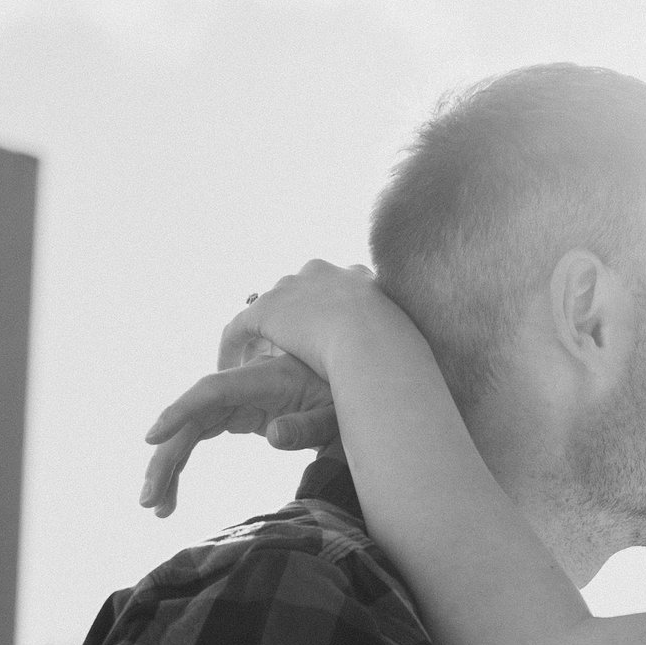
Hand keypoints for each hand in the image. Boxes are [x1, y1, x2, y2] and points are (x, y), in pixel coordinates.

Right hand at [140, 352, 338, 517]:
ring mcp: (237, 400)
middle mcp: (241, 387)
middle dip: (166, 459)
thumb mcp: (336, 415)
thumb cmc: (348, 399)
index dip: (179, 412)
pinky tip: (172, 496)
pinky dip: (184, 463)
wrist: (358, 383)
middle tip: (149, 502)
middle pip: (190, 419)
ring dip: (169, 468)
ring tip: (158, 508)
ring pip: (189, 431)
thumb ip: (308, 427)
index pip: (210, 392)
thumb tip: (273, 437)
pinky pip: (201, 435)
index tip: (151, 439)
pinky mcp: (240, 414)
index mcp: (261, 380)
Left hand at [219, 259, 411, 378]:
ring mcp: (293, 288)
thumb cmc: (399, 353)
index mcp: (358, 278)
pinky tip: (230, 370)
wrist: (374, 342)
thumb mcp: (411, 343)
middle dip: (291, 318)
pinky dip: (233, 348)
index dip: (327, 313)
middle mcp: (323, 274)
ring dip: (263, 335)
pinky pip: (241, 328)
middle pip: (298, 291)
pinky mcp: (267, 310)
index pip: (334, 289)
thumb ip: (404, 347)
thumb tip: (415, 366)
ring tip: (255, 362)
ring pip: (268, 308)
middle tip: (285, 349)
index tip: (324, 337)